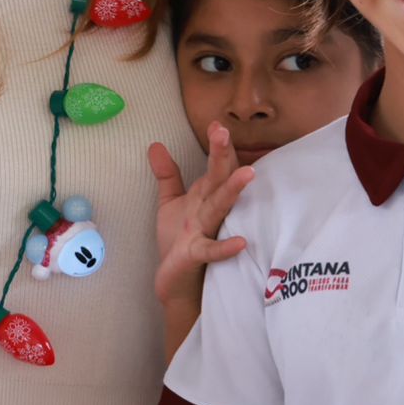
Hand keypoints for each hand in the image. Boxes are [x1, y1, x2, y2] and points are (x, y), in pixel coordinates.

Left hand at [149, 122, 253, 305]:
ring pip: (220, 208)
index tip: (216, 122)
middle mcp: (209, 211)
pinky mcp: (197, 255)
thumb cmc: (178, 240)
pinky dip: (225, 248)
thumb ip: (167, 174)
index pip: (215, 167)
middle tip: (223, 131)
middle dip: (221, 156)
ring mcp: (206, 232)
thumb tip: (156, 144)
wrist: (176, 282)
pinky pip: (212, 251)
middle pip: (218, 180)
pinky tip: (241, 244)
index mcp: (204, 196)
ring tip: (248, 173)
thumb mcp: (171, 203)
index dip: (217, 146)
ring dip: (232, 192)